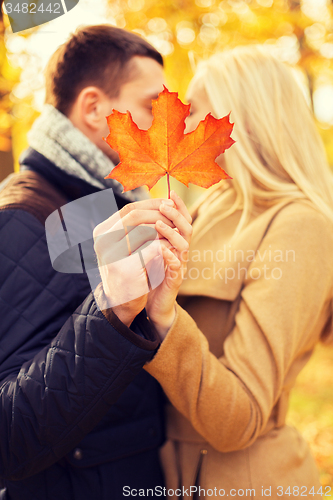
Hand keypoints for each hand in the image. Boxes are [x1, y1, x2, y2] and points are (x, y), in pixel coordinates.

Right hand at [93, 198, 174, 326]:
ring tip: (175, 231)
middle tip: (173, 217)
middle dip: (158, 214)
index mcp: (101, 232)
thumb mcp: (122, 245)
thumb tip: (157, 203)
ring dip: (163, 229)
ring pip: (144, 230)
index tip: (167, 204)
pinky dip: (164, 245)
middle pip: (135, 216)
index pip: (128, 209)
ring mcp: (112, 255)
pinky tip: (171, 246)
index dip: (150, 204)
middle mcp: (102, 241)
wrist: (120, 302)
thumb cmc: (125, 270)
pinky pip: (151, 248)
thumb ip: (132, 227)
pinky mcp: (126, 268)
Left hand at [146, 191, 191, 338]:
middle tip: (164, 204)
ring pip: (184, 244)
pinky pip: (176, 265)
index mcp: (175, 243)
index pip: (181, 219)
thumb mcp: (148, 250)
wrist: (153, 306)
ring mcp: (179, 266)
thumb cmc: (150, 275)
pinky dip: (170, 256)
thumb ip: (150, 234)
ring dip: (172, 232)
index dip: (178, 206)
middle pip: (187, 227)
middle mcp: (181, 252)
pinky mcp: (175, 280)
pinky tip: (160, 249)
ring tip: (159, 223)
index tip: (170, 192)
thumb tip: (141, 212)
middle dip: (177, 214)